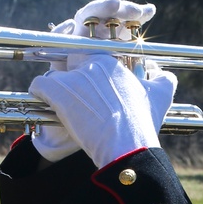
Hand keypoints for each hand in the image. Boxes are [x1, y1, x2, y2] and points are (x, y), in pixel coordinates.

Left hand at [29, 54, 176, 169]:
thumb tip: (161, 71)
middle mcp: (91, 64)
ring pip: (55, 75)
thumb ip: (164, 78)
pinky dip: (39, 93)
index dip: (88, 74)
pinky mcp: (59, 92)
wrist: (126, 145)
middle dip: (72, 79)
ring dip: (56, 89)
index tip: (90, 89)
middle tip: (76, 98)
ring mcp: (74, 78)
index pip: (90, 58)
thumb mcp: (161, 96)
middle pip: (71, 64)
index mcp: (111, 62)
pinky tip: (43, 102)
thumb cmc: (143, 122)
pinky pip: (39, 84)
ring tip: (60, 104)